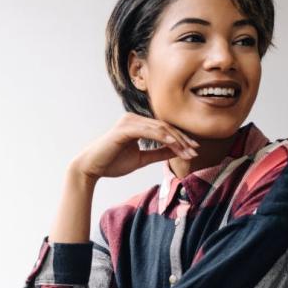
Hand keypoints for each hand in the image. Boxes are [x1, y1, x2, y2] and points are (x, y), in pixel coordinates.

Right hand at [71, 113, 200, 179]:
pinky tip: (173, 143)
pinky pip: (148, 131)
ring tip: (188, 151)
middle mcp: (133, 119)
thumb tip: (176, 152)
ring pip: (159, 128)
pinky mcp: (124, 128)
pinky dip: (162, 136)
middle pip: (164, 127)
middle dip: (182, 139)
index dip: (181, 139)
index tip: (194, 150)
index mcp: (137, 124)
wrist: (90, 168)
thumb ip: (158, 153)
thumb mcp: (140, 159)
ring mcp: (128, 121)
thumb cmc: (112, 163)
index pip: (164, 129)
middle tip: (196, 150)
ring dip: (176, 140)